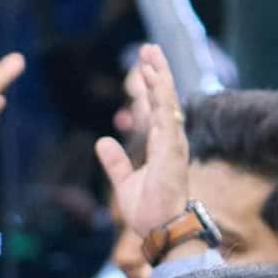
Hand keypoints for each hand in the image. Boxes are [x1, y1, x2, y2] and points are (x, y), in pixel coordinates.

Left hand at [94, 43, 189, 238]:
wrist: (160, 230)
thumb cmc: (148, 211)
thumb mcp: (124, 182)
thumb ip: (115, 162)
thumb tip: (102, 141)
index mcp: (161, 145)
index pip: (156, 108)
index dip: (150, 86)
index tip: (143, 65)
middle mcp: (170, 140)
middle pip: (165, 98)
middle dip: (157, 72)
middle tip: (149, 48)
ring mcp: (174, 144)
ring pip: (168, 102)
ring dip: (160, 78)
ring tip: (151, 55)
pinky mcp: (173, 151)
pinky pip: (168, 118)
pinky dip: (163, 98)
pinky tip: (156, 80)